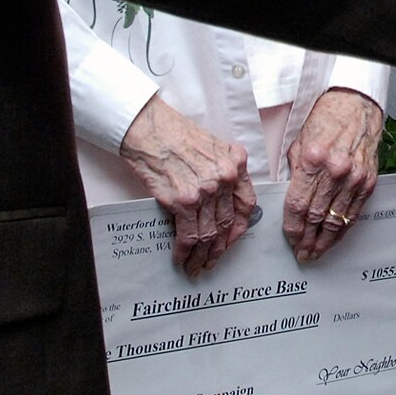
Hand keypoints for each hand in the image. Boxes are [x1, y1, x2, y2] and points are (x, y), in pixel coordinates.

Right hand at [118, 94, 255, 277]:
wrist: (148, 128)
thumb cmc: (174, 134)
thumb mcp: (211, 147)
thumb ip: (222, 172)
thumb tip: (220, 204)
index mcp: (236, 163)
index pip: (247, 204)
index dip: (240, 227)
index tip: (232, 239)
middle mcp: (225, 178)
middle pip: (227, 223)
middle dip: (219, 247)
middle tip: (212, 260)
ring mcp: (205, 191)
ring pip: (209, 234)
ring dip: (202, 255)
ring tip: (196, 266)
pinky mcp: (183, 201)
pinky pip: (189, 235)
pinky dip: (185, 251)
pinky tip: (180, 257)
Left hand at [283, 88, 382, 262]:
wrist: (356, 106)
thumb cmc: (324, 120)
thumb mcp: (299, 142)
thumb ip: (294, 172)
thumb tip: (289, 201)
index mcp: (312, 160)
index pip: (298, 204)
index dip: (292, 227)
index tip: (290, 239)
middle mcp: (334, 171)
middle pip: (316, 216)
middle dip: (306, 239)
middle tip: (301, 253)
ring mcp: (354, 178)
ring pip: (336, 219)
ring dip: (324, 241)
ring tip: (316, 253)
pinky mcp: (368, 181)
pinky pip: (353, 213)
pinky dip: (343, 230)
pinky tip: (334, 239)